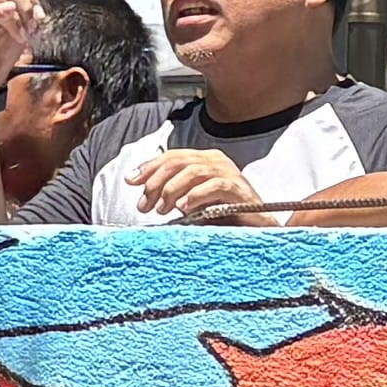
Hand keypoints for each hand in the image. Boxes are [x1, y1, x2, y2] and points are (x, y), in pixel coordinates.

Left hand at [123, 146, 263, 222]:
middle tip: (145, 204)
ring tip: (162, 209)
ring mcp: (230, 173)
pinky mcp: (240, 189)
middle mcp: (217, 161)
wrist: (256, 230)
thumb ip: (172, 192)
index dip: (149, 167)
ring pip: (194, 171)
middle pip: (179, 162)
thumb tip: (141, 191)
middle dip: (157, 181)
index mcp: (204, 159)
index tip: (131, 181)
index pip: (172, 156)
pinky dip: (196, 195)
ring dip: (173, 190)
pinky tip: (183, 208)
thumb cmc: (222, 216)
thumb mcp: (192, 201)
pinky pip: (215, 186)